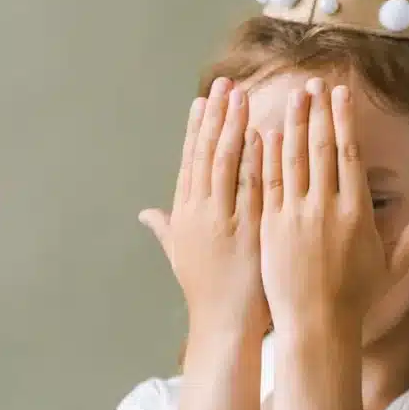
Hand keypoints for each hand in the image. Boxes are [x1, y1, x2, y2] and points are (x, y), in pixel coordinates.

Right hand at [139, 77, 269, 342]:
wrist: (224, 325)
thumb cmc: (206, 292)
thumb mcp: (179, 256)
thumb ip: (165, 228)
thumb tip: (146, 213)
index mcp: (184, 215)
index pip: (190, 162)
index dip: (197, 129)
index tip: (204, 100)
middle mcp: (199, 213)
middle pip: (207, 155)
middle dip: (217, 117)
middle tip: (226, 84)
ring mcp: (223, 220)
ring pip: (227, 164)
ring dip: (234, 128)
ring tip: (242, 97)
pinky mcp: (247, 231)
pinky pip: (251, 189)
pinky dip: (255, 161)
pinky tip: (262, 134)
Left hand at [259, 78, 408, 338]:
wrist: (317, 327)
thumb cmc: (356, 298)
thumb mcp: (394, 265)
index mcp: (356, 213)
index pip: (348, 154)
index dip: (344, 120)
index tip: (340, 94)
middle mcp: (325, 209)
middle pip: (321, 148)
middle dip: (318, 112)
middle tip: (313, 83)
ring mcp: (295, 217)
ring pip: (292, 160)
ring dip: (293, 124)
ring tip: (293, 97)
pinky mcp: (270, 227)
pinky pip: (268, 183)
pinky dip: (267, 156)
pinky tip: (267, 132)